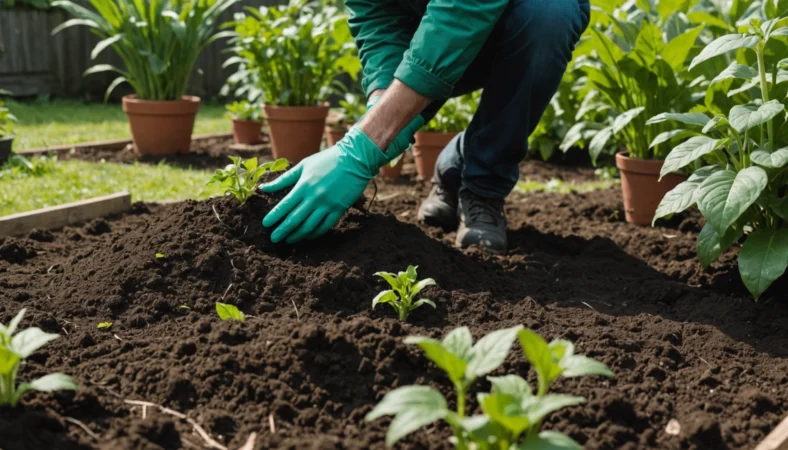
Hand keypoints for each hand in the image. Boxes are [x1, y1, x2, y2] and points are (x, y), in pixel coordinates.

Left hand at [260, 116, 421, 242]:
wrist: (354, 159)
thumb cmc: (327, 160)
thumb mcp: (303, 165)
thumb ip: (284, 179)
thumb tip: (264, 188)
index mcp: (304, 185)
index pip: (285, 206)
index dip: (274, 217)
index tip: (266, 225)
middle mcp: (314, 197)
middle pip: (295, 219)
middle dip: (283, 231)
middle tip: (274, 239)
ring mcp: (328, 205)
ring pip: (309, 226)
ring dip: (297, 235)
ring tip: (289, 240)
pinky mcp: (339, 209)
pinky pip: (325, 226)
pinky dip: (315, 233)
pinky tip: (308, 237)